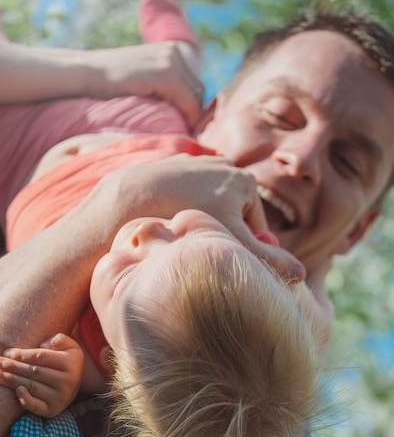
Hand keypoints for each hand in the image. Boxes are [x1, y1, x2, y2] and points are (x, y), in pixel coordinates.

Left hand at [0, 333, 83, 417]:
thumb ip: (59, 340)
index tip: (7, 352)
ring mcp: (61, 397)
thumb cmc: (66, 360)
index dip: (22, 355)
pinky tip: (17, 391)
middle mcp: (67, 381)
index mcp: (70, 363)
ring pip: (32, 387)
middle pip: (34, 372)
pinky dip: (26, 400)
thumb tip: (43, 345)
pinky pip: (37, 406)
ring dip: (12, 380)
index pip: (41, 357)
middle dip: (13, 366)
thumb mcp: (69, 345)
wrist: (76, 383)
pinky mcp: (54, 410)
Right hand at [82, 41, 203, 126]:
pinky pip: (188, 103)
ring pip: (196, 99)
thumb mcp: (144, 77)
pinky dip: (188, 119)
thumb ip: (164, 84)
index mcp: (173, 49)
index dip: (193, 109)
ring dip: (191, 119)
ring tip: (179, 134)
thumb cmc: (111, 84)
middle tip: (183, 135)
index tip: (184, 127)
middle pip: (199, 92)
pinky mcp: (165, 74)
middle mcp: (175, 51)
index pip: (196, 85)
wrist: (86, 73)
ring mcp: (171, 61)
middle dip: (194, 114)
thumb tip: (187, 109)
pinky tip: (179, 130)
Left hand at [107, 154, 305, 282]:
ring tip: (178, 233)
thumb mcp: (230, 242)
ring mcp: (199, 161)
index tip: (219, 259)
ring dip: (198, 221)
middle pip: (231, 214)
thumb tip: (302, 276)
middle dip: (218, 233)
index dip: (239, 249)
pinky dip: (178, 205)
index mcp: (246, 181)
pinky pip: (183, 194)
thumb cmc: (185, 217)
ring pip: (207, 205)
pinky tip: (164, 217)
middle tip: (195, 248)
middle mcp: (226, 165)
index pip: (254, 226)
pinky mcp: (174, 162)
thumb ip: (266, 259)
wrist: (134, 195)